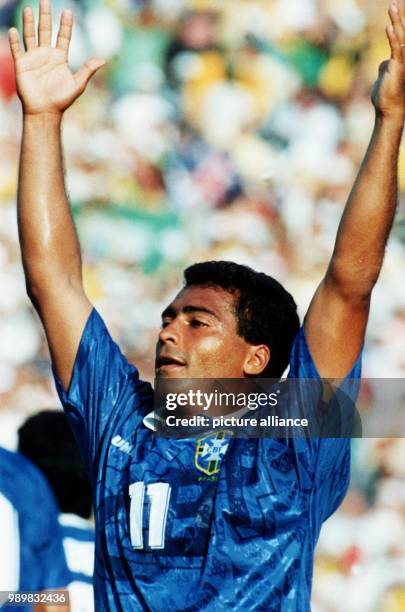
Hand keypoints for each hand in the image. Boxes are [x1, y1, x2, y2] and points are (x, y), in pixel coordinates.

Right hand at [8, 0, 104, 115]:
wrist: (45, 111)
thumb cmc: (62, 100)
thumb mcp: (78, 85)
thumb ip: (88, 70)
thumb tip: (103, 60)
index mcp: (60, 58)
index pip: (63, 36)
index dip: (65, 24)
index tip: (68, 11)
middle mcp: (46, 55)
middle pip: (45, 30)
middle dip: (46, 16)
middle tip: (45, 0)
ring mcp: (33, 58)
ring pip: (30, 35)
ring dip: (29, 23)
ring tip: (29, 8)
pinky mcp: (22, 65)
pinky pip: (17, 50)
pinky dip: (15, 40)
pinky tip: (14, 30)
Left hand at [372, 1, 404, 122]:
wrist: (389, 110)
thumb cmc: (387, 96)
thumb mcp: (385, 76)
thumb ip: (386, 66)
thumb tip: (385, 62)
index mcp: (402, 57)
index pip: (401, 35)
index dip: (399, 22)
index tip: (396, 8)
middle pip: (404, 32)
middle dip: (400, 16)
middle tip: (396, 2)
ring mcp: (403, 61)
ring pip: (401, 37)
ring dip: (397, 21)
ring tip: (392, 6)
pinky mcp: (398, 67)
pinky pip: (396, 49)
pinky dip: (392, 38)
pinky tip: (389, 28)